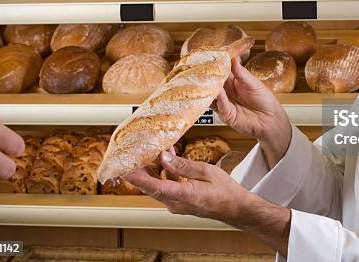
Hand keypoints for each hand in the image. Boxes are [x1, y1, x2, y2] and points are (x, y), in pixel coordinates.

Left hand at [125, 148, 290, 255]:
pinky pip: (165, 186)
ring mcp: (176, 203)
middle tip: (130, 153)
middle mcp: (175, 203)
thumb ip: (183, 165)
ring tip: (148, 151)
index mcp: (182, 195)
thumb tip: (164, 156)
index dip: (136, 177)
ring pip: (156, 185)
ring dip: (151, 169)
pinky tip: (166, 158)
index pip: (153, 186)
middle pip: (150, 185)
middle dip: (139, 169)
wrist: (235, 208)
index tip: (123, 168)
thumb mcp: (206, 172)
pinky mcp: (179, 200)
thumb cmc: (225, 192)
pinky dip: (163, 172)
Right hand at [215, 57, 291, 167]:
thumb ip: (242, 73)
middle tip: (203, 67)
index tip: (211, 57)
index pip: (221, 71)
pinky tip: (217, 92)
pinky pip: (220, 105)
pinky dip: (218, 98)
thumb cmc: (264, 100)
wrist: (271, 119)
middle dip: (209, 75)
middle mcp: (226, 91)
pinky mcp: (226, 114)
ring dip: (210, 87)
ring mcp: (225, 102)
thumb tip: (233, 59)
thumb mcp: (254, 83)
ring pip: (213, 94)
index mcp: (233, 81)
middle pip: (214, 82)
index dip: (216, 65)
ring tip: (208, 79)